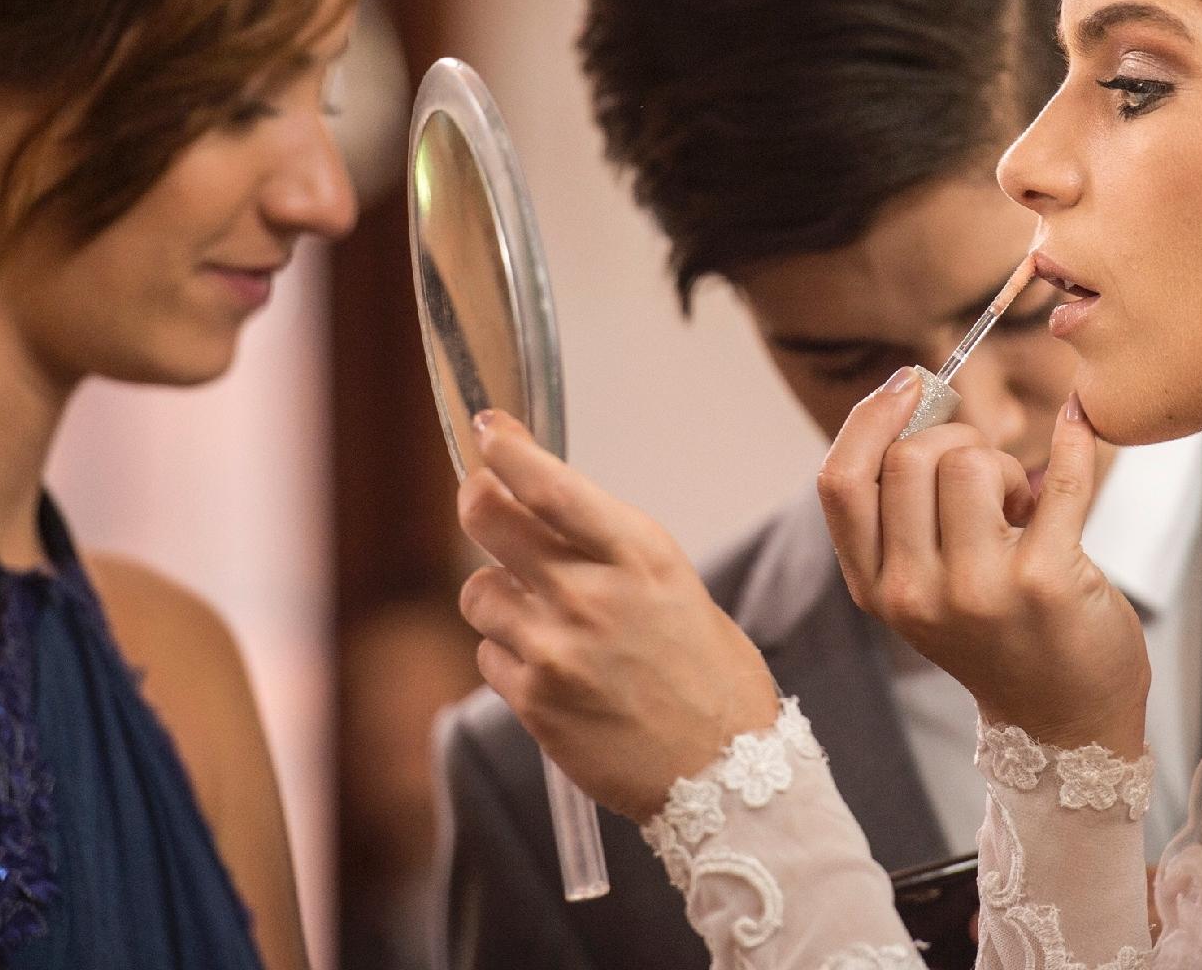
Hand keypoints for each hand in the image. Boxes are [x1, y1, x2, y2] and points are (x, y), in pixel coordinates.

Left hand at [456, 411, 778, 822]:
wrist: (725, 774)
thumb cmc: (712, 677)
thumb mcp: (677, 588)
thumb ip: (610, 553)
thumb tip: (545, 516)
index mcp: (640, 555)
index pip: (550, 485)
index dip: (507, 450)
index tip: (487, 427)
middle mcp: (592, 594)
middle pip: (487, 520)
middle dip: (475, 501)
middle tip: (480, 499)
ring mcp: (556, 648)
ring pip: (478, 592)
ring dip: (497, 596)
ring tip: (539, 617)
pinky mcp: (534, 700)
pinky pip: (488, 655)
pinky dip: (508, 654)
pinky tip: (550, 669)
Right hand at [818, 369, 1149, 754]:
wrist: (1064, 722)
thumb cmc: (997, 637)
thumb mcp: (921, 592)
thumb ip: (900, 517)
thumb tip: (912, 396)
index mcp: (877, 588)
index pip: (840, 481)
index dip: (870, 418)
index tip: (910, 382)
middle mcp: (916, 593)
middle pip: (910, 457)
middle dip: (955, 440)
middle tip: (988, 475)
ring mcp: (979, 590)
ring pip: (972, 462)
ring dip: (1005, 464)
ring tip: (1022, 507)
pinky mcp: (1046, 582)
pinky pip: (1058, 478)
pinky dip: (1073, 440)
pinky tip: (1079, 424)